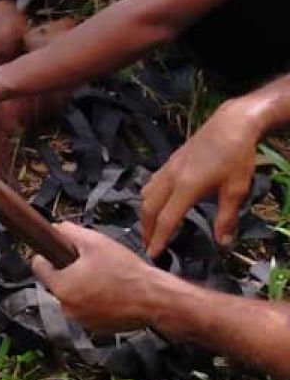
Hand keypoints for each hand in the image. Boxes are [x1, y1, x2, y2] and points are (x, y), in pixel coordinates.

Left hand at [32, 223, 159, 332]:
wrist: (155, 299)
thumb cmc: (126, 272)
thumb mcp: (94, 242)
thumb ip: (68, 232)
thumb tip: (57, 229)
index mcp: (61, 287)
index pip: (38, 266)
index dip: (49, 255)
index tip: (59, 251)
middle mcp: (67, 308)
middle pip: (56, 282)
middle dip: (69, 271)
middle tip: (90, 263)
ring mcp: (82, 321)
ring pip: (73, 296)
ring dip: (81, 287)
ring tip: (103, 278)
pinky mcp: (97, 329)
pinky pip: (87, 310)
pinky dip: (94, 302)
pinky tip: (110, 292)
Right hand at [140, 100, 259, 256]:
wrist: (231, 124)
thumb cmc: (237, 157)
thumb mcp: (237, 190)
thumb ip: (226, 218)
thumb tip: (222, 243)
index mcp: (186, 187)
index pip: (167, 218)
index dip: (159, 238)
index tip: (153, 255)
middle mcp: (171, 177)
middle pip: (149, 207)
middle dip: (146, 229)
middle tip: (147, 247)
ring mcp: (168, 168)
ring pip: (146, 194)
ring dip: (144, 214)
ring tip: (148, 228)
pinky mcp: (169, 161)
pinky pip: (150, 183)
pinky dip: (147, 199)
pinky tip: (154, 204)